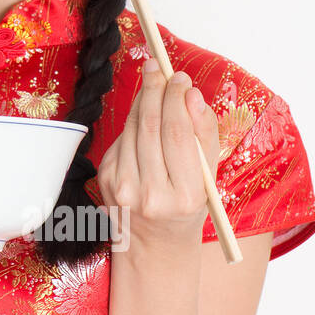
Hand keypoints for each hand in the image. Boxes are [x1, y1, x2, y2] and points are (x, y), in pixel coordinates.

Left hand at [95, 57, 221, 254]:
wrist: (154, 246)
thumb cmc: (187, 206)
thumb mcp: (207, 177)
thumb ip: (204, 135)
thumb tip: (192, 94)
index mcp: (185, 197)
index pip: (178, 135)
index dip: (177, 100)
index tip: (180, 77)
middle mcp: (151, 195)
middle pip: (150, 127)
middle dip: (155, 91)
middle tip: (160, 68)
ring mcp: (123, 189)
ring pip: (132, 129)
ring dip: (142, 100)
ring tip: (153, 82)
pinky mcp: (106, 181)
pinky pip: (121, 140)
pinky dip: (132, 121)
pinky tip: (143, 113)